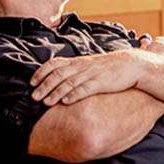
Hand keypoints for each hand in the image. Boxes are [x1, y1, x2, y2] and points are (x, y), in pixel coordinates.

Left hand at [30, 51, 144, 105]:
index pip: (55, 64)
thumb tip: (61, 79)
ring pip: (69, 83)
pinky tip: (66, 102)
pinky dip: (74, 95)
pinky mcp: (101, 82)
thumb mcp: (90, 66)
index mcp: (78, 62)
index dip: (42, 72)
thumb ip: (76, 71)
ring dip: (56, 93)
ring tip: (46, 102)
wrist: (132, 65)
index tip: (32, 82)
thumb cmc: (109, 68)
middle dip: (44, 86)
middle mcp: (82, 67)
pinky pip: (85, 89)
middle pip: (59, 75)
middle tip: (33, 96)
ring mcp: (92, 74)